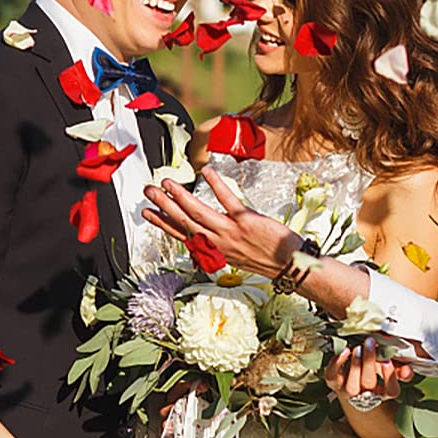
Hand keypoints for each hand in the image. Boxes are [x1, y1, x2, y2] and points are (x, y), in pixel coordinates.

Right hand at [141, 169, 298, 277]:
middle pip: (184, 222)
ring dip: (180, 197)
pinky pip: (227, 200)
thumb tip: (206, 235)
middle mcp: (218, 242)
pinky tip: (205, 172)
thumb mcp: (235, 256)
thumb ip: (219, 244)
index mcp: (213, 249)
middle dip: (163, 206)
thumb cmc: (266, 258)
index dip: (162, 223)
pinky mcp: (246, 221)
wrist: (291, 265)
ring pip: (199, 213)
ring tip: (166, 183)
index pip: (181, 235)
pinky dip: (216, 185)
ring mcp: (231, 232)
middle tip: (148, 191)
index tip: (146, 212)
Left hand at [324, 337, 411, 406]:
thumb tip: (407, 370)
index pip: (391, 390)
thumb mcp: (392, 372)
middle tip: (370, 342)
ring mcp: (348, 392)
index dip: (390, 376)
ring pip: (351, 385)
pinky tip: (344, 351)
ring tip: (358, 348)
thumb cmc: (376, 375)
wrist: (355, 387)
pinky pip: (331, 377)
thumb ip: (402, 371)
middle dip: (369, 362)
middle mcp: (367, 396)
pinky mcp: (334, 384)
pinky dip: (336, 363)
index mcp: (384, 393)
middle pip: (369, 384)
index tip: (388, 360)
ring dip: (354, 364)